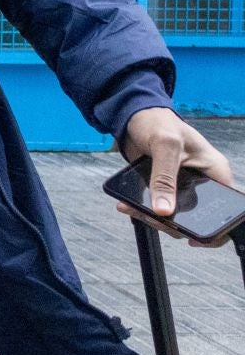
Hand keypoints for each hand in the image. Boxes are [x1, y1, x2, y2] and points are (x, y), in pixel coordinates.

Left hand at [117, 108, 237, 246]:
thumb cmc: (158, 121)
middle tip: (152, 220)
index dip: (216, 228)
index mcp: (215, 172)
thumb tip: (164, 210)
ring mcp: (183, 186)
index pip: (227, 208)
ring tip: (130, 208)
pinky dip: (143, 208)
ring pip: (174, 214)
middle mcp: (203, 183)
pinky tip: (127, 205)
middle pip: (196, 216)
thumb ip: (164, 178)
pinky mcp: (165, 187)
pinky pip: (158, 206)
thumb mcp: (165, 146)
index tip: (196, 239)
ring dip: (152, 217)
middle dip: (172, 223)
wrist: (134, 115)